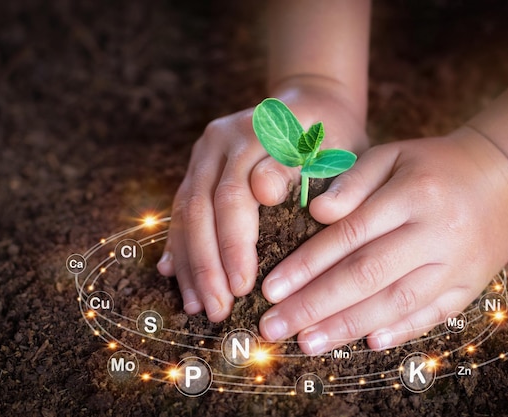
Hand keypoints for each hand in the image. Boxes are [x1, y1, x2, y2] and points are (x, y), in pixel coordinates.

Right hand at [157, 81, 367, 321]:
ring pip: (185, 211)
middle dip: (207, 265)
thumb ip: (300, 169)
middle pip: (201, 206)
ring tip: (197, 306)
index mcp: (256, 133)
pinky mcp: (198, 166)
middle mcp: (221, 140)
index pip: (235, 196)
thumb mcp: (332, 149)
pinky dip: (180, 244)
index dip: (234, 244)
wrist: (311, 107)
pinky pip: (181, 208)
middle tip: (217, 310)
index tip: (244, 288)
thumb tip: (262, 191)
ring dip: (190, 262)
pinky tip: (175, 275)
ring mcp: (204, 152)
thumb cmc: (332, 140)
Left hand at [258, 127, 507, 354]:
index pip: (349, 236)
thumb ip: (353, 181)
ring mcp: (457, 263)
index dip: (307, 265)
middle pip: (366, 275)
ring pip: (396, 302)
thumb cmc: (433, 165)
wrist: (503, 177)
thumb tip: (318, 213)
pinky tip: (368, 344)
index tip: (272, 289)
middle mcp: (435, 233)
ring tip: (307, 343)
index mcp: (411, 195)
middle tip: (275, 327)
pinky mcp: (472, 284)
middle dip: (315, 305)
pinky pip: (435, 314)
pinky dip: (402, 330)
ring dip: (348, 326)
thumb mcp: (392, 155)